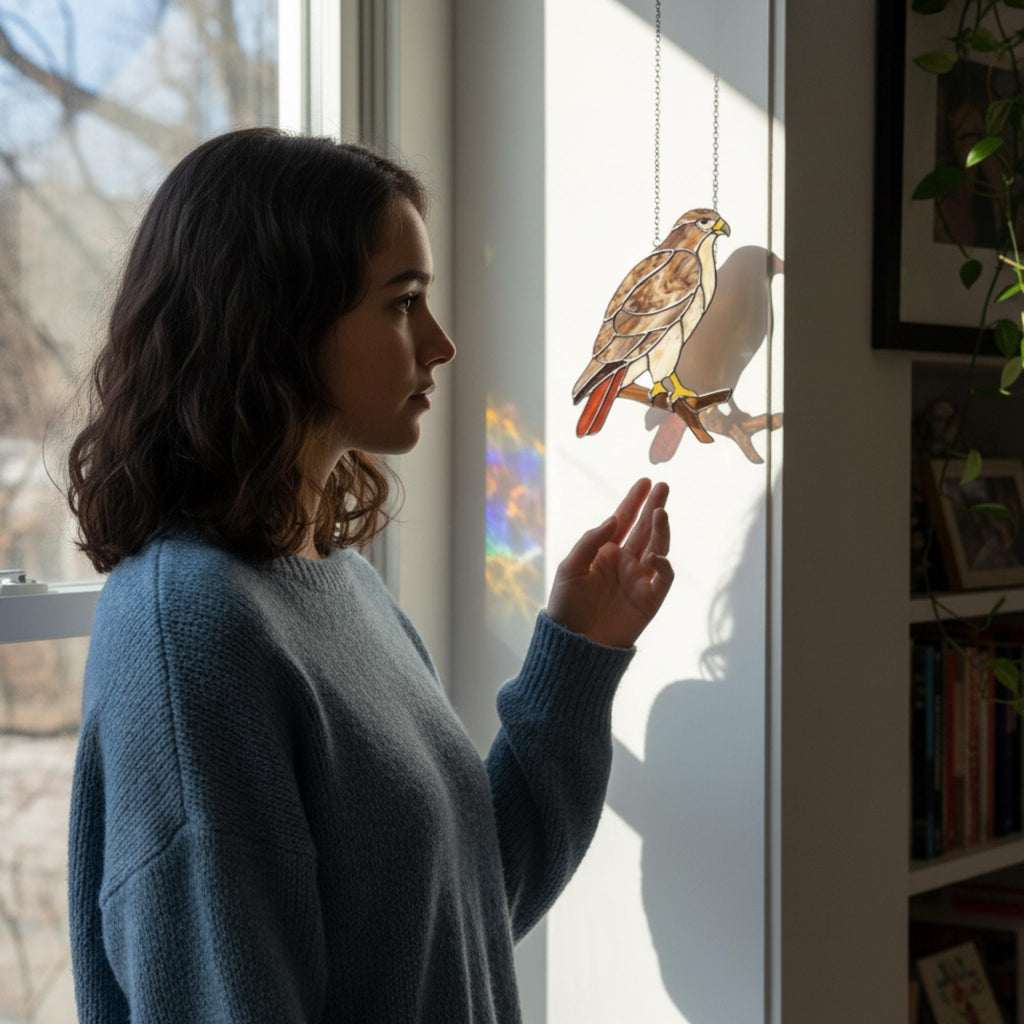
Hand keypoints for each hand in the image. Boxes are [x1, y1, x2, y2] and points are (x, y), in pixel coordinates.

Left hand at [545, 478, 672, 647]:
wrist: (574, 644)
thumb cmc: (566, 605)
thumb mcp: (570, 568)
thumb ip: (590, 541)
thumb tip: (614, 519)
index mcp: (605, 552)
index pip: (623, 521)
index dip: (634, 501)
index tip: (645, 481)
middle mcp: (625, 562)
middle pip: (645, 529)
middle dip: (654, 507)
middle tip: (663, 487)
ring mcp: (639, 579)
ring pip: (658, 548)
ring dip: (661, 530)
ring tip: (659, 512)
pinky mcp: (650, 599)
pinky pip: (664, 577)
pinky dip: (664, 564)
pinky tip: (654, 555)